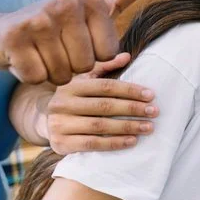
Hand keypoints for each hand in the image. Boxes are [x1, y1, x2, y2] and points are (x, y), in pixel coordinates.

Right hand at [0, 0, 159, 84]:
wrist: (1, 31)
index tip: (77, 42)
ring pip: (61, 73)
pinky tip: (23, 58)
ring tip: (41, 53)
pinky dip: (29, 75)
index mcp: (90, 0)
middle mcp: (65, 4)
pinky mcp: (13, 37)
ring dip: (50, 72)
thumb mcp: (97, 7)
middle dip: (70, 67)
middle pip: (85, 64)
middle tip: (56, 50)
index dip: (92, 57)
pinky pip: (35, 76)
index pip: (108, 53)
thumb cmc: (58, 26)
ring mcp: (37, 19)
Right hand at [41, 52, 157, 154]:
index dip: (130, 90)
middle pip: (104, 106)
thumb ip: (104, 67)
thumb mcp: (84, 81)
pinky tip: (132, 141)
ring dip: (128, 127)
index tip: (151, 95)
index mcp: (70, 86)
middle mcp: (62, 104)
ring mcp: (59, 125)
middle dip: (133, 108)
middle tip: (154, 111)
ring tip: (148, 127)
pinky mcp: (61, 144)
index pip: (105, 86)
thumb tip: (127, 56)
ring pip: (100, 126)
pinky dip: (114, 143)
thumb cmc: (73, 99)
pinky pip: (92, 144)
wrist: (45, 122)